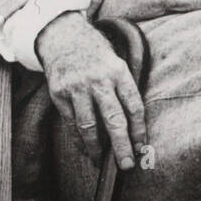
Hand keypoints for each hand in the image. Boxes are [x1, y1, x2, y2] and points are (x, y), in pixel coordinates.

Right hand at [35, 12, 146, 170]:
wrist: (63, 35)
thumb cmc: (95, 52)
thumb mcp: (116, 61)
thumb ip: (123, 89)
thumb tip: (131, 127)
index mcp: (118, 71)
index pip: (134, 105)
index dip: (139, 129)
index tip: (141, 147)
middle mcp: (98, 80)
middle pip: (113, 119)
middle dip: (122, 146)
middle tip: (127, 165)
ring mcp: (77, 87)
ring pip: (89, 126)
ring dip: (96, 148)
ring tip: (101, 161)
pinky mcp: (59, 93)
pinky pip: (71, 123)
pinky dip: (79, 140)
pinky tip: (85, 148)